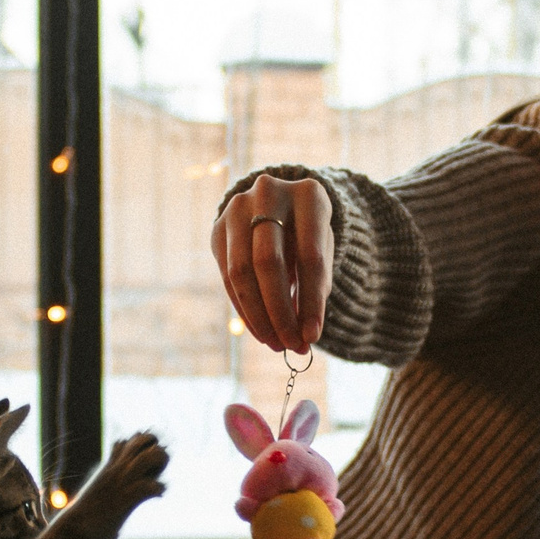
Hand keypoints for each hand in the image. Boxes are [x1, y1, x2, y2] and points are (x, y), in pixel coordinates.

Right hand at [211, 173, 333, 353]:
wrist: (280, 204)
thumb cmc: (309, 234)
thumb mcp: (322, 251)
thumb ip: (316, 288)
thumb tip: (304, 338)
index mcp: (309, 195)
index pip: (310, 256)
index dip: (311, 301)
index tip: (313, 336)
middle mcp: (269, 193)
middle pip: (268, 262)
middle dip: (280, 312)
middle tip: (291, 345)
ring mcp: (237, 207)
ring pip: (241, 272)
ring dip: (258, 316)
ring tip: (276, 343)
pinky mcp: (217, 227)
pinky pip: (227, 277)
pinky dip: (243, 309)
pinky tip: (259, 330)